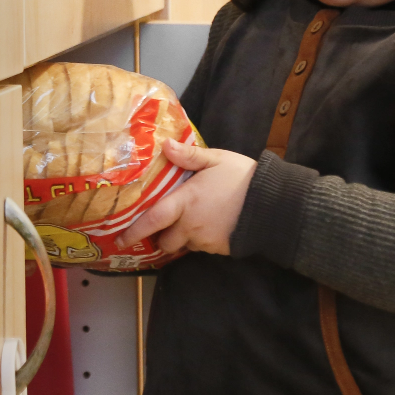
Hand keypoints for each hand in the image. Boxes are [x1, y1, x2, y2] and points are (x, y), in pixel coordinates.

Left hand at [115, 138, 258, 255]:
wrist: (274, 205)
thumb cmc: (243, 178)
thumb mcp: (216, 159)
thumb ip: (189, 156)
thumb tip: (165, 145)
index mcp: (186, 202)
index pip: (152, 221)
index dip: (135, 232)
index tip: (121, 239)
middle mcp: (191, 226)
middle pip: (165, 242)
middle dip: (160, 237)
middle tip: (161, 226)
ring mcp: (206, 240)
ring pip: (183, 245)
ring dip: (180, 238)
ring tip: (187, 223)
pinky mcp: (220, 249)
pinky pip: (201, 248)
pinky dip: (198, 240)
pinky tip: (207, 225)